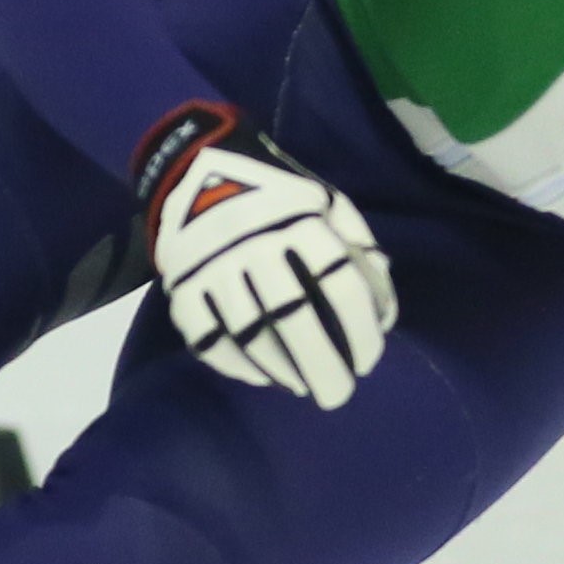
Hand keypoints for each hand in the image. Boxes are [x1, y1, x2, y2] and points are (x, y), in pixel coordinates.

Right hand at [145, 119, 399, 405]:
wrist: (197, 167)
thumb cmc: (278, 197)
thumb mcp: (327, 204)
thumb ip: (360, 251)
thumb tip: (383, 315)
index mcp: (299, 220)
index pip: (339, 284)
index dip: (359, 330)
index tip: (367, 363)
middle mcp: (254, 243)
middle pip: (294, 316)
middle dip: (322, 365)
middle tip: (338, 396)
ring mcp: (212, 266)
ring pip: (250, 332)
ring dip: (281, 369)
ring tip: (302, 386)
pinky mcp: (180, 286)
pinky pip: (207, 338)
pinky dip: (236, 365)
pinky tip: (262, 377)